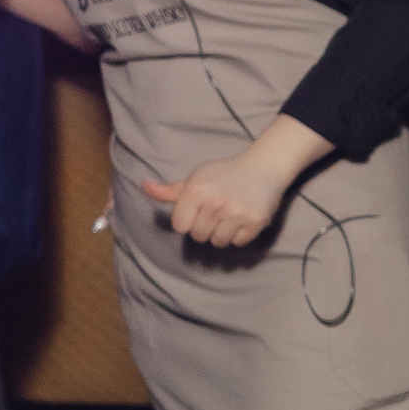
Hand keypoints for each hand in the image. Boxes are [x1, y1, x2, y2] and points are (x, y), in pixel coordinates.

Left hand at [145, 144, 296, 248]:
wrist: (264, 167)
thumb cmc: (225, 173)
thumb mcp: (197, 177)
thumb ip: (170, 190)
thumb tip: (144, 186)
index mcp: (197, 190)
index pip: (180, 226)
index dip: (187, 221)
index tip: (197, 211)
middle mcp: (215, 202)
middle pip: (198, 236)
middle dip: (205, 228)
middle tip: (216, 213)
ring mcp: (236, 213)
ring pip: (218, 242)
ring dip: (221, 233)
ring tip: (229, 216)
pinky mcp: (255, 222)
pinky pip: (237, 242)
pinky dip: (239, 235)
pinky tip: (242, 219)